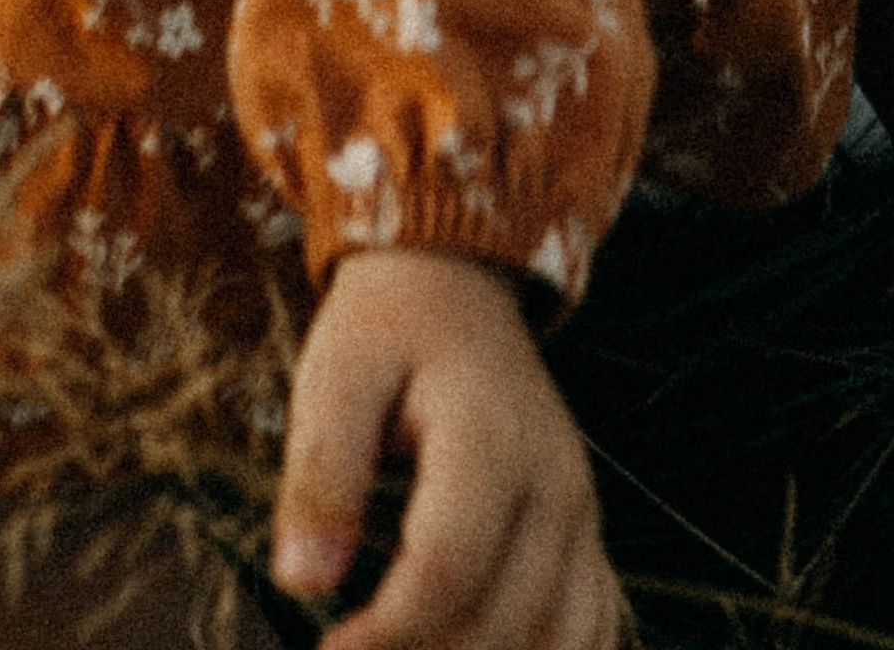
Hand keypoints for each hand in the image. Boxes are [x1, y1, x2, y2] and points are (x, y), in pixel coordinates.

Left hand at [274, 252, 616, 649]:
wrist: (455, 280)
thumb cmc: (386, 328)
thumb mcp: (335, 375)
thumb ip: (322, 475)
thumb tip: (301, 584)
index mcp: (490, 438)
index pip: (449, 569)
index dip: (388, 633)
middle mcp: (554, 484)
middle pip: (503, 619)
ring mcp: (582, 514)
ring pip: (557, 638)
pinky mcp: (586, 533)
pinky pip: (593, 625)